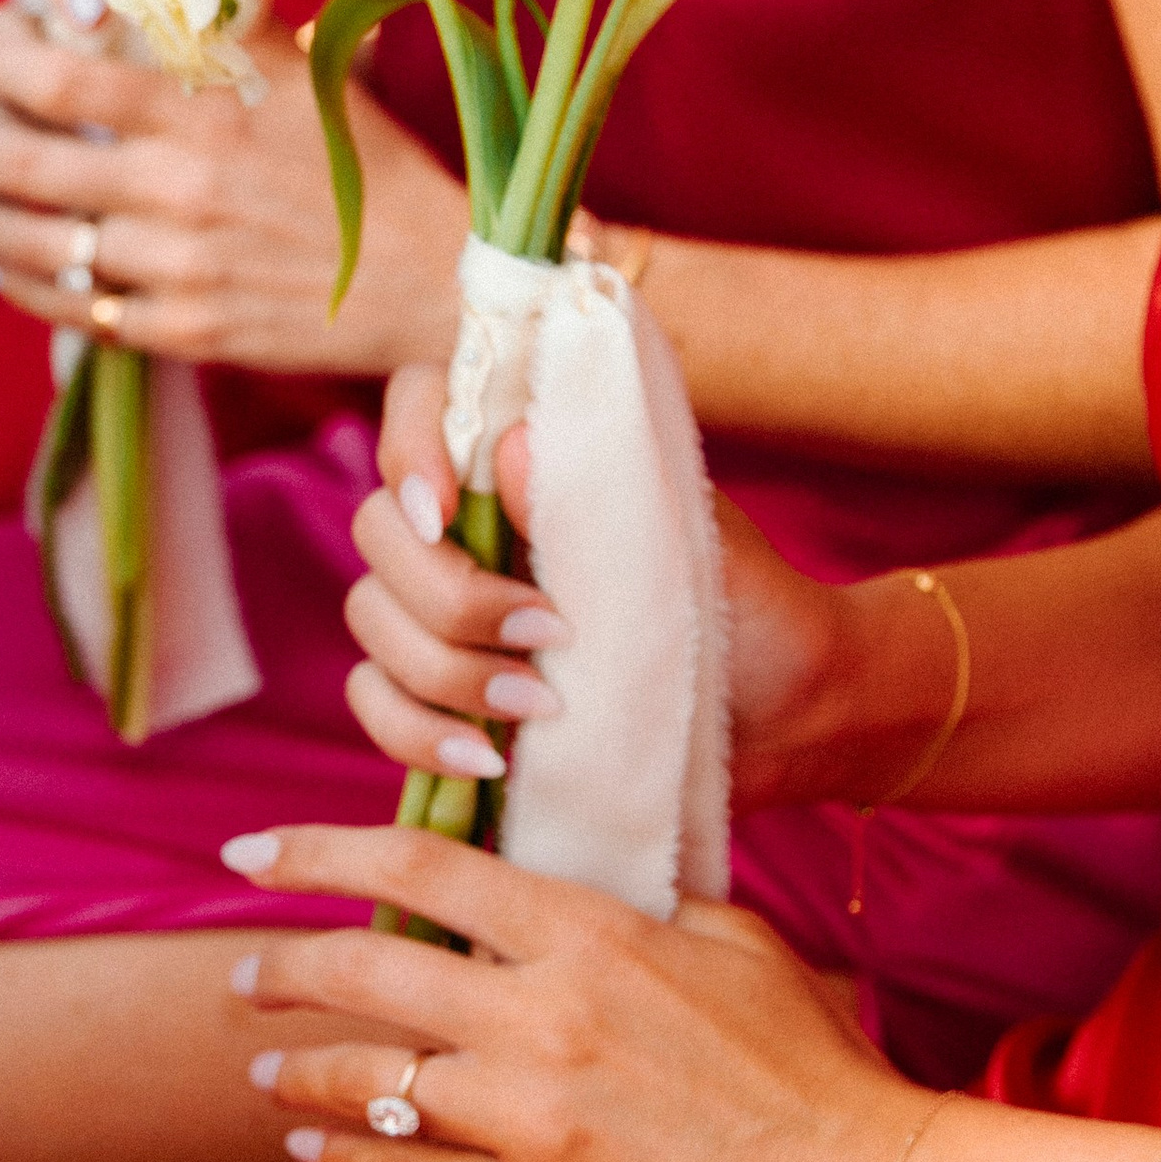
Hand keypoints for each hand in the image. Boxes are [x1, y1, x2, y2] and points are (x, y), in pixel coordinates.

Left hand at [0, 3, 470, 376]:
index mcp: (206, 113)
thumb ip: (216, 34)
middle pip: (28, 163)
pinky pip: (82, 312)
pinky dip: (26, 287)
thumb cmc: (372, 166)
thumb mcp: (302, 74)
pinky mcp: (189, 332)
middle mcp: (180, 191)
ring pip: (41, 243)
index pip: (65, 75)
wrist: (439, 283)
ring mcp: (181, 269)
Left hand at [231, 820, 908, 1161]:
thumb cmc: (813, 1068)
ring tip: (265, 1071)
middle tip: (242, 974)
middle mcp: (542, 1016)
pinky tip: (311, 1152)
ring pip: (369, 1081)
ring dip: (299, 1072)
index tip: (253, 849)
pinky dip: (343, 1161)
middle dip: (281, 966)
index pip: (419, 868)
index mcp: (590, 934)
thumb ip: (639, 909)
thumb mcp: (736, 945)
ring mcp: (532, 1118)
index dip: (317, 851)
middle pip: (364, 971)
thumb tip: (571, 888)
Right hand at [344, 365, 848, 803]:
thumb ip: (599, 495)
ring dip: (445, 672)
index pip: (420, 401)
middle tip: (548, 634)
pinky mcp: (445, 697)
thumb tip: (511, 442)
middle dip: (449, 595)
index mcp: (528, 462)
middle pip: (380, 530)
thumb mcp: (688, 544)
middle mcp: (474, 525)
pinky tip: (488, 761)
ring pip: (371, 623)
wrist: (789, 718)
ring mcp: (450, 614)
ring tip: (542, 707)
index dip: (408, 444)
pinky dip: (416, 735)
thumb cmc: (750, 609)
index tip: (446, 508)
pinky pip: (374, 703)